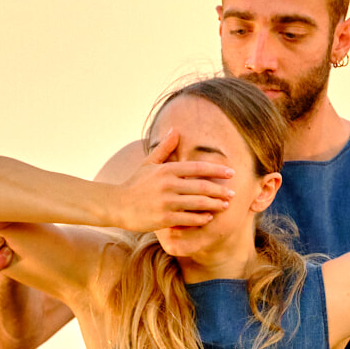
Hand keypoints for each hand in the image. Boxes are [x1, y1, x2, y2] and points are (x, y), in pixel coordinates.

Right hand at [114, 129, 235, 230]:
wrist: (116, 205)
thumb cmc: (134, 184)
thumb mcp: (148, 164)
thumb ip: (164, 148)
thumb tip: (175, 130)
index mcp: (166, 170)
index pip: (197, 168)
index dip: (216, 170)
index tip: (231, 173)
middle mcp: (168, 184)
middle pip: (201, 186)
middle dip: (220, 190)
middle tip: (233, 192)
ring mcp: (166, 202)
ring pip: (198, 203)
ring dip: (214, 204)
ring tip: (225, 205)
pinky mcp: (163, 218)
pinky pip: (188, 218)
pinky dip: (200, 218)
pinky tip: (209, 217)